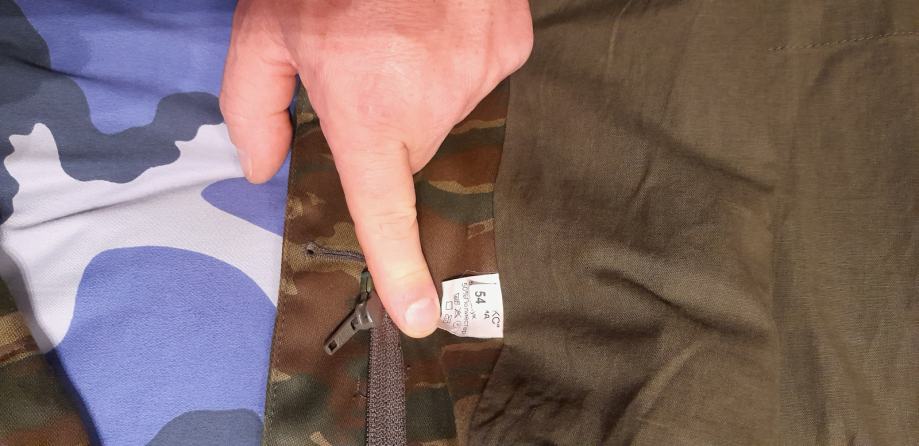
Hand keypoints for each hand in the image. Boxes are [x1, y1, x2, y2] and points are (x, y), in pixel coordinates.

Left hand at [220, 0, 532, 336]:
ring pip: (447, 113)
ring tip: (403, 33)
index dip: (400, 269)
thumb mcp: (267, 28)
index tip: (420, 316)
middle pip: (411, 151)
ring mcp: (481, 76)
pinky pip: (479, 78)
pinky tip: (439, 22)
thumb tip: (260, 168)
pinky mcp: (512, 49)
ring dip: (423, 88)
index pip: (385, 210)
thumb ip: (252, 105)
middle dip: (388, 124)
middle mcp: (433, 105)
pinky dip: (457, 60)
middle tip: (368, 67)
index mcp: (369, 110)